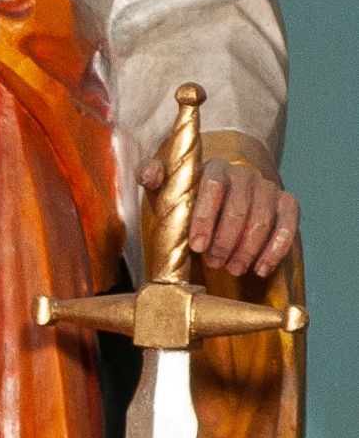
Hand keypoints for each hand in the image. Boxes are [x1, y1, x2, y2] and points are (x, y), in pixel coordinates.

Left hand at [140, 142, 299, 280]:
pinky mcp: (287, 206)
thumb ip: (154, 179)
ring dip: (246, 249)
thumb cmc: (188, 203)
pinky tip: (260, 268)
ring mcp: (267, 189)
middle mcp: (244, 175)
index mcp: (214, 169)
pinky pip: (288, 225)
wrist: (221, 205)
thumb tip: (149, 174)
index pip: (213, 187)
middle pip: (239, 207)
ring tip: (232, 269)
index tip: (196, 246)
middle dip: (225, 240)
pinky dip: (276, 250)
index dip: (205, 218)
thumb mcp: (166, 193)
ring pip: (263, 220)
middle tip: (213, 263)